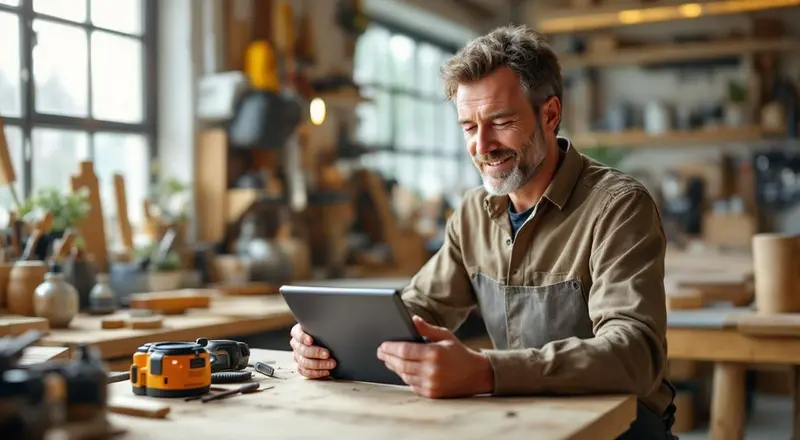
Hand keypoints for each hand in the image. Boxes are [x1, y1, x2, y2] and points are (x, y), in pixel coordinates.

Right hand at [290, 323, 336, 378]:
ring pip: (304, 362)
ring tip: (331, 364)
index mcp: (298, 332)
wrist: (325, 342)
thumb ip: (325, 322)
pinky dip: (316, 373)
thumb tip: (335, 317)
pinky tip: (326, 371)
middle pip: (302, 350)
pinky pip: (305, 372)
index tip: (311, 340)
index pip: (297, 334)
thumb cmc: (324, 331)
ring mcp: (298, 356)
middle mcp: (296, 344)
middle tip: (328, 354)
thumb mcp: (323, 325)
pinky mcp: (302, 366)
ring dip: (318, 365)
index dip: (303, 337)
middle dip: (316, 353)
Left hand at [377, 315, 493, 397]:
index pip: (405, 350)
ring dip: (394, 367)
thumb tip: (412, 319)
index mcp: (434, 353)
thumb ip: (427, 328)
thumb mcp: (445, 335)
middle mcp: (432, 370)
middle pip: (401, 364)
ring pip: (405, 375)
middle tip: (381, 353)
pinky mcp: (432, 394)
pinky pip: (412, 385)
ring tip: (388, 360)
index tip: (383, 345)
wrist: (476, 374)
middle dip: (388, 358)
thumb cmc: (459, 353)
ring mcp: (431, 384)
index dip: (390, 348)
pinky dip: (405, 377)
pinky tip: (401, 370)